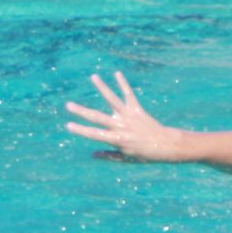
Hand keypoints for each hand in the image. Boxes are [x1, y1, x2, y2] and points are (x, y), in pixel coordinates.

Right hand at [65, 72, 183, 161]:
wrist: (164, 145)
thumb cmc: (144, 154)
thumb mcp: (125, 159)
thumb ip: (108, 156)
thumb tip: (92, 154)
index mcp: (116, 140)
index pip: (94, 134)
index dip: (80, 130)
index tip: (68, 125)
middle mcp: (120, 126)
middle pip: (97, 117)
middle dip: (81, 111)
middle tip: (68, 105)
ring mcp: (128, 116)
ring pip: (112, 99)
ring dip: (102, 87)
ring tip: (94, 77)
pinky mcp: (136, 109)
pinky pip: (128, 94)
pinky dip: (123, 84)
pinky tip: (117, 73)